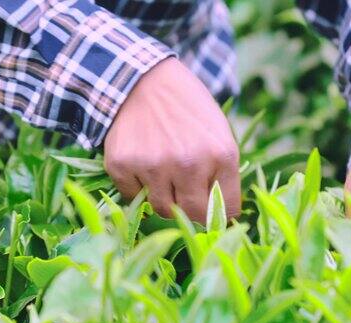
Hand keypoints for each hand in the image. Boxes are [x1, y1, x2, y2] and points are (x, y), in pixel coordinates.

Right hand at [104, 58, 240, 222]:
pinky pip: (133, 196)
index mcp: (220, 154)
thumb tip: (221, 215)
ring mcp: (153, 166)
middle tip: (184, 192)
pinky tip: (141, 161)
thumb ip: (223, 172)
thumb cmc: (186, 108)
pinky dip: (137, 186)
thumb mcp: (218, 132)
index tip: (211, 207)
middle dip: (191, 209)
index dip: (219, 211)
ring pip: (162, 210)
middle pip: (194, 216)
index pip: (227, 210)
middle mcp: (188, 163)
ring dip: (164, 197)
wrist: (143, 78)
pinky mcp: (123, 165)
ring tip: (162, 171)